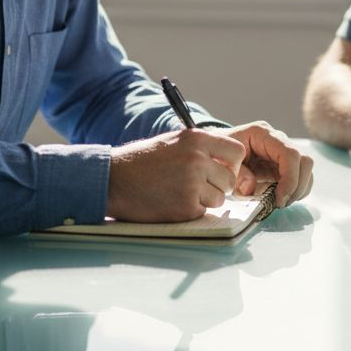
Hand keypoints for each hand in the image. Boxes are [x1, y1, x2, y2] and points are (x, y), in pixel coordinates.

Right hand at [107, 128, 245, 221]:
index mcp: (196, 139)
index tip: (220, 170)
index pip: (237, 152)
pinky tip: (172, 201)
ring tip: (180, 192)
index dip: (231, 164)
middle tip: (197, 186)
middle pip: (229, 179)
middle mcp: (197, 159)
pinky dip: (190, 210)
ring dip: (204, 200)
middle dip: (218, 186)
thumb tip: (228, 160)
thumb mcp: (174, 142)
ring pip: (219, 198)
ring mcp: (192, 183)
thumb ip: (201, 148)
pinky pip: (202, 211)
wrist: (113, 180)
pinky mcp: (185, 206)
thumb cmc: (142, 161)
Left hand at [218, 121, 314, 208]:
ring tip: (280, 202)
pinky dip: (296, 190)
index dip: (290, 178)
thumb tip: (251, 188)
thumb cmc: (219, 154)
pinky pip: (301, 177)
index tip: (280, 199)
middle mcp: (278, 140)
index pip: (290, 154)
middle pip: (304, 161)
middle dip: (298, 186)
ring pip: (306, 170)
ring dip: (299, 190)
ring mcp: (283, 152)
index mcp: (263, 134)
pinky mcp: (284, 164)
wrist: (216, 151)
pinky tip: (281, 198)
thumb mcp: (222, 163)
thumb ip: (236, 174)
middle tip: (281, 203)